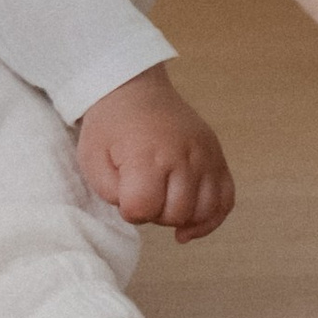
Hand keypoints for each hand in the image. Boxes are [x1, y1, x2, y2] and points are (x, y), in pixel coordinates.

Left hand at [75, 64, 233, 240]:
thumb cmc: (111, 126)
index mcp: (147, 155)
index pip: (143, 209)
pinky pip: (226, 200)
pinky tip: (191, 226)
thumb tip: (139, 209)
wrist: (135, 91)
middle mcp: (183, 156)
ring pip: (203, 210)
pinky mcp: (218, 157)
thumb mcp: (91, 158)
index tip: (124, 196)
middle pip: (176, 213)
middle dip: (155, 214)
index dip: (130, 211)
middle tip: (143, 194)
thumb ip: (110, 192)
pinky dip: (211, 218)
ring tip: (164, 202)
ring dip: (181, 216)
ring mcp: (206, 156)